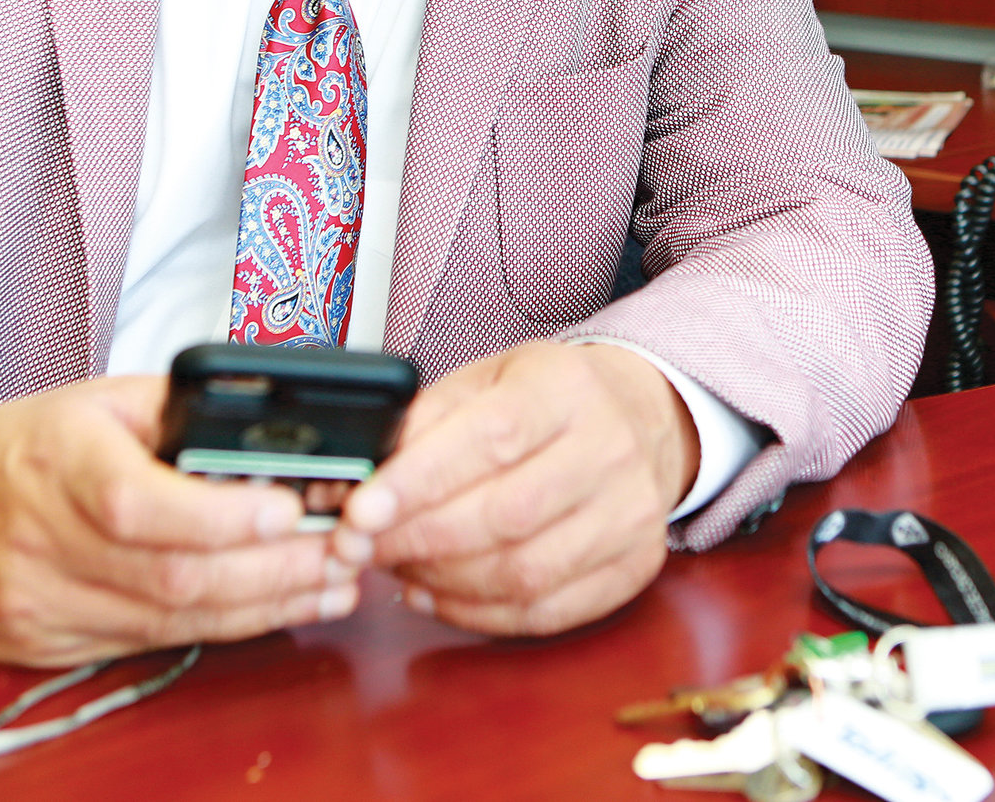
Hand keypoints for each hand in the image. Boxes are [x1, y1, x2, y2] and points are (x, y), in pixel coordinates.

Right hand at [0, 375, 357, 665]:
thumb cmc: (25, 445)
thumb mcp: (100, 401)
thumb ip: (186, 413)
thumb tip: (283, 436)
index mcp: (55, 461)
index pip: (142, 503)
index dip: (225, 515)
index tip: (295, 510)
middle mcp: (39, 540)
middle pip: (170, 577)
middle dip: (274, 571)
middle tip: (344, 554)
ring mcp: (36, 603)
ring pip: (167, 621)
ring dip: (263, 607)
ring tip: (330, 586)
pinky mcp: (40, 646)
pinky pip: (145, 645)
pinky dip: (218, 630)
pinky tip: (270, 610)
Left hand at [330, 341, 697, 634]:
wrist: (641, 416)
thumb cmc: (548, 400)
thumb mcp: (486, 380)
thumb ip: (422, 422)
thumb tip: (354, 478)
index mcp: (566, 388)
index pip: (491, 438)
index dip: (419, 482)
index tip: (361, 511)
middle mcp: (610, 449)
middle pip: (507, 514)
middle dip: (418, 540)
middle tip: (362, 547)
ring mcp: (630, 514)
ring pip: (525, 573)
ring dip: (443, 582)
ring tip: (399, 567)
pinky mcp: (635, 566)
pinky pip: (546, 612)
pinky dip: (479, 614)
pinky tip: (439, 595)